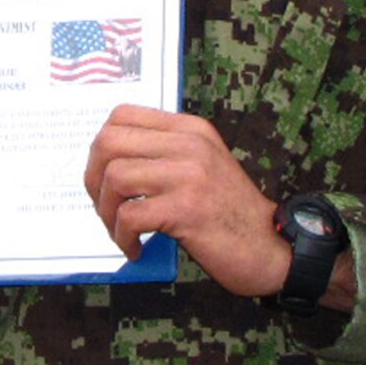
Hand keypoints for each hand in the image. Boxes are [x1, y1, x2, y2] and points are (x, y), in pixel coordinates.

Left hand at [82, 104, 288, 297]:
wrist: (272, 249)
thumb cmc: (230, 214)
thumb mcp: (201, 167)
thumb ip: (163, 155)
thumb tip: (106, 164)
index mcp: (190, 129)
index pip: (122, 115)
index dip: (100, 147)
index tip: (102, 176)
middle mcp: (189, 144)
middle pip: (109, 142)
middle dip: (93, 178)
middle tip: (104, 207)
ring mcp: (189, 174)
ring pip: (115, 178)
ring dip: (107, 212)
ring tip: (121, 232)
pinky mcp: (187, 208)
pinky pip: (130, 215)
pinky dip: (123, 236)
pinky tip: (135, 248)